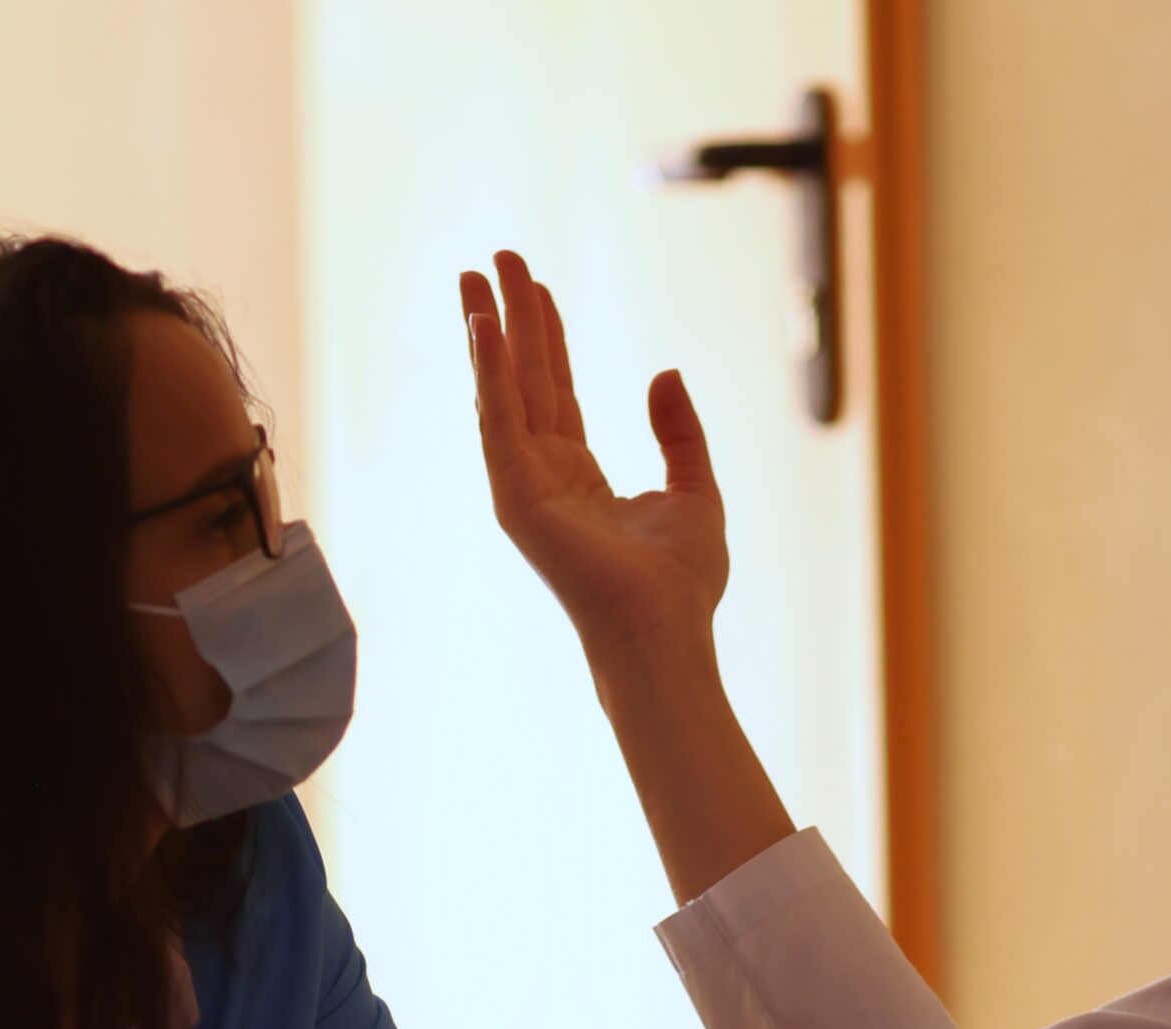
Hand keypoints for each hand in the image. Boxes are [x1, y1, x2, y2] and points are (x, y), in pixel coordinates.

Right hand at [460, 250, 727, 658]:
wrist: (664, 630)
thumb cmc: (682, 583)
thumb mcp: (696, 490)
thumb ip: (679, 433)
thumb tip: (665, 374)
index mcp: (581, 480)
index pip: (557, 393)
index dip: (548, 338)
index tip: (537, 287)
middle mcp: (546, 479)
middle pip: (525, 381)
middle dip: (510, 318)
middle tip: (496, 257)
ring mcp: (525, 488)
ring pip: (503, 392)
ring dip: (487, 332)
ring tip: (474, 276)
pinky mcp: (516, 497)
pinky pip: (497, 420)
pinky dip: (488, 371)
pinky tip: (483, 323)